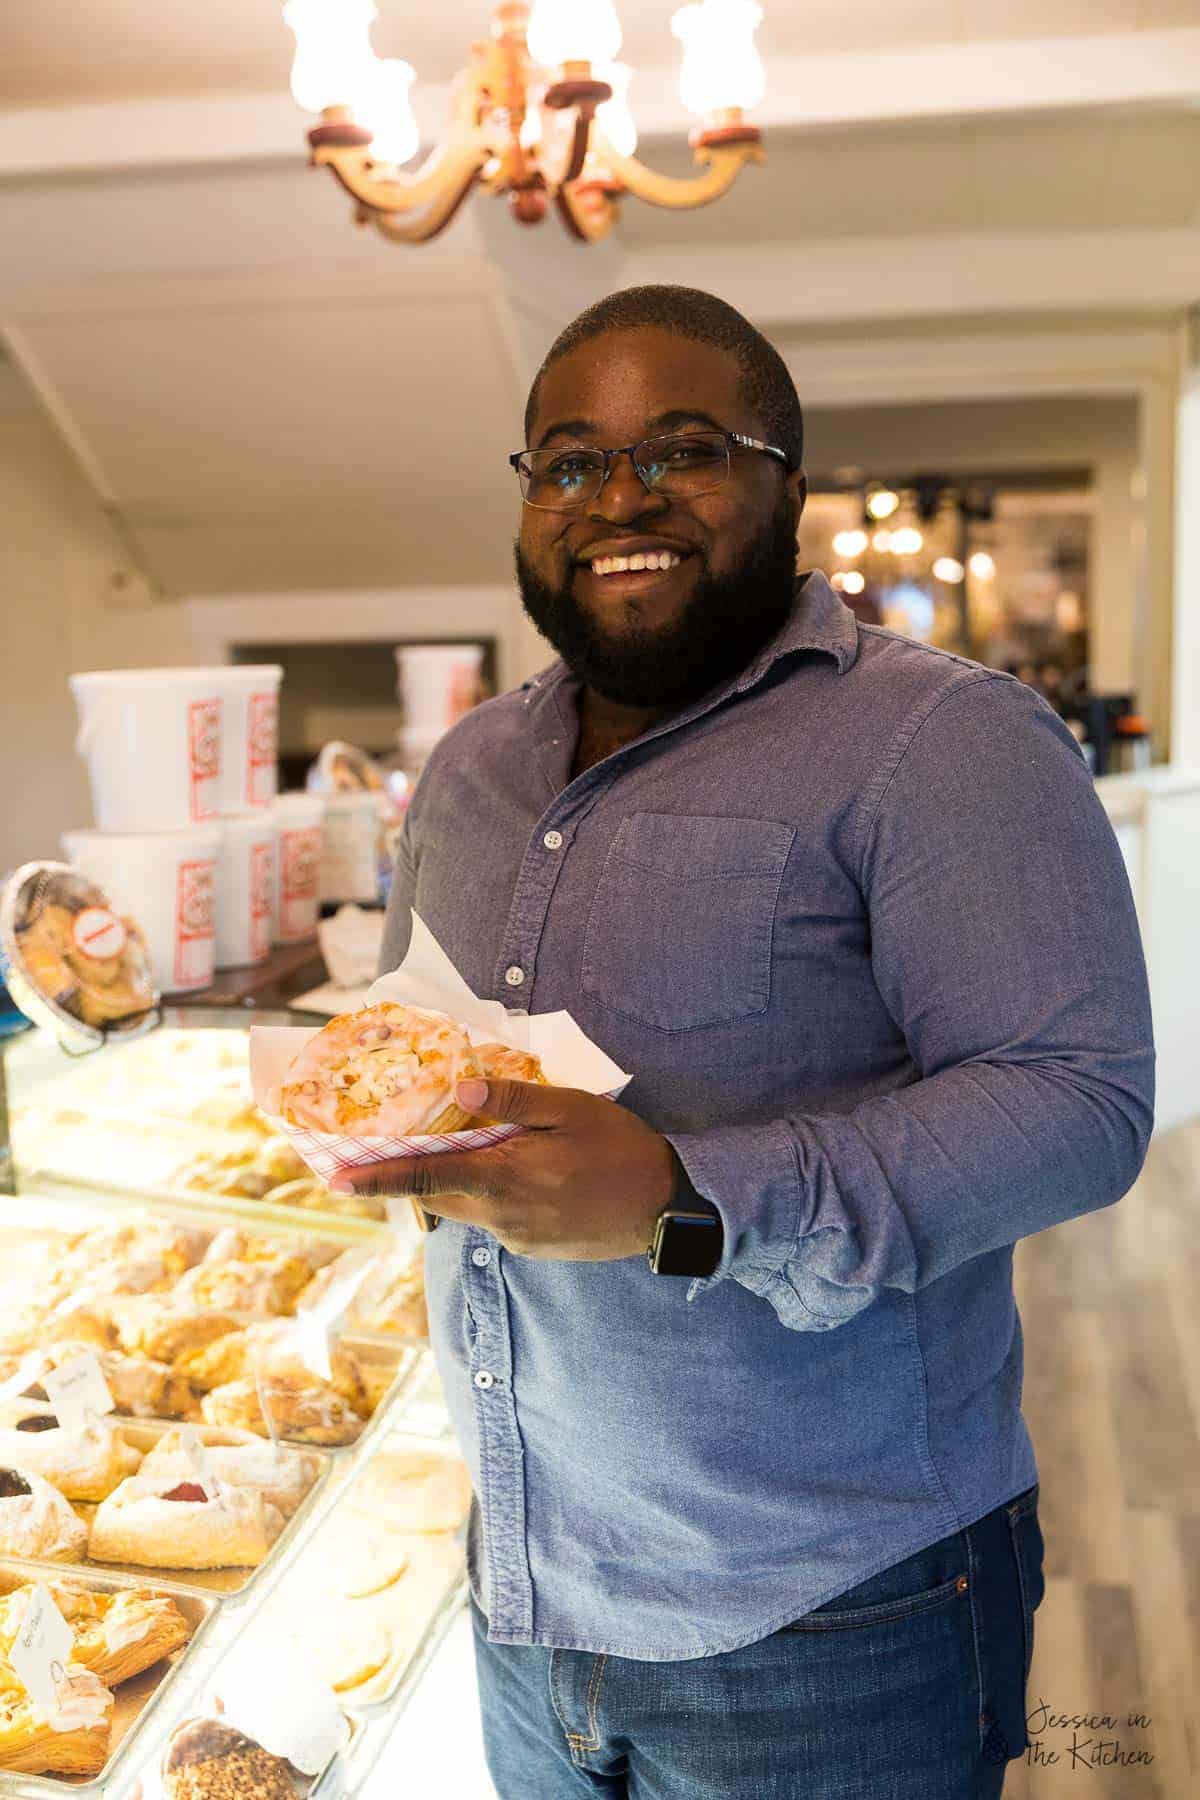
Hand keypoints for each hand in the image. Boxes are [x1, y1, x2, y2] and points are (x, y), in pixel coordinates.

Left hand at [327, 1078, 677, 1259]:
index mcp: (505, 1178)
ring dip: (458, 1181)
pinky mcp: (533, 1247)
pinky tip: (522, 1171)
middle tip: (388, 1150)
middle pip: (437, 1197)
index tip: (337, 1179)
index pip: (426, 1178)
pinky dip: (491, 1193)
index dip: (377, 1178)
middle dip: (411, 1176)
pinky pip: (495, 1218)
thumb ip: (514, 1099)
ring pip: (467, 1208)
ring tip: (471, 1148)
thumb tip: (458, 1088)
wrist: (668, 1209)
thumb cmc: (621, 1148)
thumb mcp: (572, 1108)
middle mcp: (502, 1216)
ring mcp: (517, 1238)